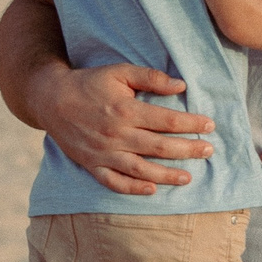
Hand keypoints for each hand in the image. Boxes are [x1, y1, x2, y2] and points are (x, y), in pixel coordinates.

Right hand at [31, 62, 215, 197]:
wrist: (51, 99)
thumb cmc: (89, 83)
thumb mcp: (119, 71)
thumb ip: (150, 77)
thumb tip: (180, 85)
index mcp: (125, 110)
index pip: (167, 121)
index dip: (192, 124)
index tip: (210, 125)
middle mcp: (116, 135)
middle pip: (160, 147)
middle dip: (188, 150)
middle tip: (209, 151)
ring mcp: (103, 153)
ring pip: (141, 169)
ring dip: (167, 175)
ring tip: (188, 177)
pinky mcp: (91, 164)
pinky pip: (114, 182)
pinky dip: (133, 188)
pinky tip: (152, 189)